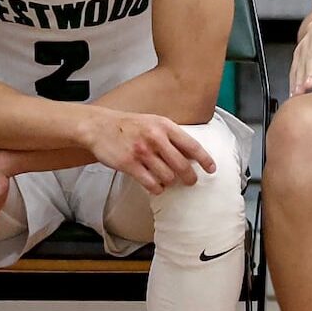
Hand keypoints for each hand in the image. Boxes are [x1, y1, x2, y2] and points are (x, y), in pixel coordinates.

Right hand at [80, 110, 214, 193]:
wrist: (99, 126)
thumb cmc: (129, 126)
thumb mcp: (153, 123)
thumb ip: (171, 136)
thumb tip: (192, 154)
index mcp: (164, 126)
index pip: (192, 145)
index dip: (205, 159)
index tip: (212, 169)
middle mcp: (155, 138)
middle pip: (182, 165)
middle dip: (189, 177)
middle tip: (191, 181)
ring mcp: (141, 152)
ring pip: (167, 176)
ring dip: (170, 182)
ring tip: (167, 180)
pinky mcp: (129, 164)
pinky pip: (151, 183)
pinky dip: (157, 188)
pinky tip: (156, 186)